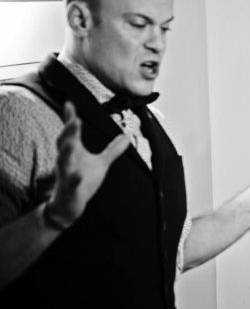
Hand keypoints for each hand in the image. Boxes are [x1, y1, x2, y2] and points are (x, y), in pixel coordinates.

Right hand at [46, 102, 130, 228]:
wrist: (69, 205)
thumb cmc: (82, 181)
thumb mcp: (101, 163)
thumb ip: (112, 150)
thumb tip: (126, 136)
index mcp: (74, 152)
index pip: (71, 132)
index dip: (70, 118)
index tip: (69, 103)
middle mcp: (67, 160)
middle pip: (65, 143)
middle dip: (69, 131)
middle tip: (74, 119)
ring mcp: (66, 175)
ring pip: (63, 162)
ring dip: (67, 152)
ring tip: (72, 143)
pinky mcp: (69, 190)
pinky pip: (71, 184)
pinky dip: (74, 180)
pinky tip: (78, 175)